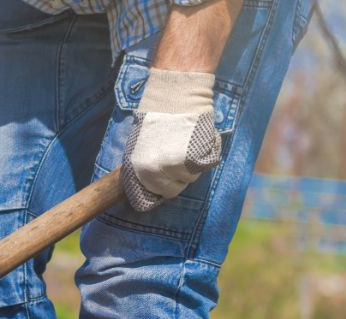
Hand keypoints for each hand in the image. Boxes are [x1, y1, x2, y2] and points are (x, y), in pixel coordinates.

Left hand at [123, 68, 221, 211]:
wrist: (173, 96)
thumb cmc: (155, 116)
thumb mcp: (140, 146)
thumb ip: (146, 166)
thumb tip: (152, 182)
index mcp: (139, 171)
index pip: (154, 195)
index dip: (163, 186)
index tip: (167, 177)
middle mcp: (155, 173)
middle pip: (174, 189)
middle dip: (178, 177)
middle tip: (180, 157)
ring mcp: (176, 167)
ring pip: (191, 178)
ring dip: (192, 166)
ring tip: (186, 143)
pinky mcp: (195, 160)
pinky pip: (205, 166)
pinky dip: (206, 155)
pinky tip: (199, 140)